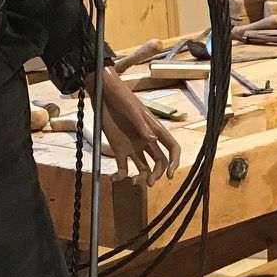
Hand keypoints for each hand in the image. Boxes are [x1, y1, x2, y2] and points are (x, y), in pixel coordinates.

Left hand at [99, 67, 181, 184]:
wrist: (102, 93)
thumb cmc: (121, 97)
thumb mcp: (131, 109)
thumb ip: (141, 125)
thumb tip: (153, 141)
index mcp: (154, 130)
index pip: (172, 147)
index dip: (174, 161)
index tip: (170, 174)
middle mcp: (146, 141)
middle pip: (158, 162)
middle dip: (156, 174)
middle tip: (148, 182)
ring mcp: (132, 146)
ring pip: (143, 168)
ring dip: (141, 178)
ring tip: (132, 181)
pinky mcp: (118, 149)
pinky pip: (122, 168)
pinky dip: (120, 176)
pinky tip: (114, 178)